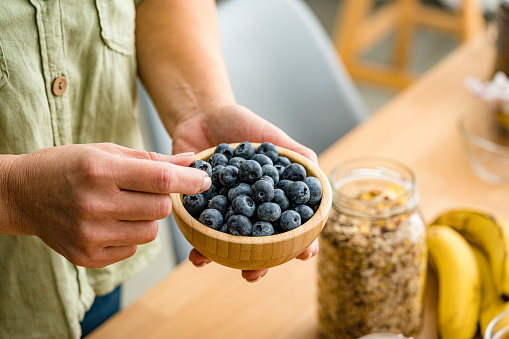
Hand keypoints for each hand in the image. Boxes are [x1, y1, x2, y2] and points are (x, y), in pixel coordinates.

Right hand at [0, 143, 209, 267]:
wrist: (23, 194)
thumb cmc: (69, 166)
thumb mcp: (106, 152)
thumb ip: (152, 159)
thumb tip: (192, 161)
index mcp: (100, 170)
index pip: (160, 179)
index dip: (189, 181)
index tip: (205, 180)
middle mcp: (94, 204)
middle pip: (161, 208)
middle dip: (163, 198)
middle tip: (146, 190)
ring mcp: (90, 234)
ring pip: (151, 231)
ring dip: (147, 218)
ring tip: (125, 206)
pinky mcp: (87, 256)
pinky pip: (133, 248)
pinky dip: (130, 234)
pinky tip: (109, 221)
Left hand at [171, 103, 319, 281]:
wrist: (201, 114)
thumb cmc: (241, 124)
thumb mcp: (272, 137)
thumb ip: (296, 155)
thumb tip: (318, 176)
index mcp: (271, 196)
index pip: (290, 224)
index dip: (300, 240)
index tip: (305, 253)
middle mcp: (250, 208)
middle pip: (260, 242)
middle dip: (261, 262)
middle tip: (256, 273)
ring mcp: (224, 211)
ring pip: (230, 243)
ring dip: (228, 260)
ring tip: (226, 268)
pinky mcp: (199, 209)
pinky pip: (200, 232)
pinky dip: (199, 246)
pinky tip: (197, 255)